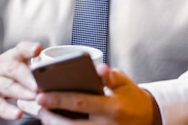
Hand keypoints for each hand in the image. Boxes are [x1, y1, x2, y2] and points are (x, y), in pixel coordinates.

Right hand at [0, 41, 41, 119]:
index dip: (28, 48)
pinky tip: (17, 114)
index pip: (19, 49)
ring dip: (21, 92)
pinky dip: (7, 110)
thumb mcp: (11, 64)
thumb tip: (56, 70)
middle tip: (40, 84)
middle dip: (28, 76)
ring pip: (6, 86)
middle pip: (13, 68)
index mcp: (9, 58)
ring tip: (34, 97)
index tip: (37, 49)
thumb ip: (30, 65)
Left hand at [36, 64, 158, 123]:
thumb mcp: (125, 83)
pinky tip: (57, 124)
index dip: (60, 99)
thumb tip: (99, 68)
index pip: (81, 103)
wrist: (148, 118)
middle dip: (52, 117)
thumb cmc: (132, 98)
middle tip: (39, 108)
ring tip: (44, 116)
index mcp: (112, 107)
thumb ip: (110, 76)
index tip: (42, 95)